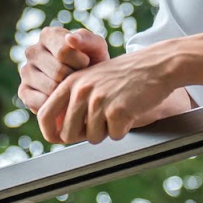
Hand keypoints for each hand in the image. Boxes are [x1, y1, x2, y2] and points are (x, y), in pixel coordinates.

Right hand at [18, 26, 109, 113]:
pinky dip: (56, 103)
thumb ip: (87, 39)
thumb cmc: (93, 62)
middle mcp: (32, 51)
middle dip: (75, 78)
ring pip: (50, 87)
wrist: (88, 85)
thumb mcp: (97, 48)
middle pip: (58, 71)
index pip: (63, 51)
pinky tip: (63, 98)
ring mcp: (26, 71)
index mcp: (48, 35)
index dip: (81, 61)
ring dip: (67, 91)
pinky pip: (41, 102)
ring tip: (72, 86)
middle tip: (79, 77)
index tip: (87, 63)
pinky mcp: (23, 91)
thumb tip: (70, 38)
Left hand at [37, 47, 180, 144]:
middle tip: (102, 121)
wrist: (158, 64)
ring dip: (108, 130)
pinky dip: (124, 129)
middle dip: (84, 135)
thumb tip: (59, 133)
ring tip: (119, 109)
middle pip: (68, 134)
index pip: (44, 114)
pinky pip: (115, 135)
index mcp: (71, 82)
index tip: (59, 139)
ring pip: (93, 137)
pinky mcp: (117, 110)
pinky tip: (131, 110)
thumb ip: (74, 100)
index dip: (50, 132)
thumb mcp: (93, 79)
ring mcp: (99, 100)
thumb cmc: (127, 75)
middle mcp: (81, 91)